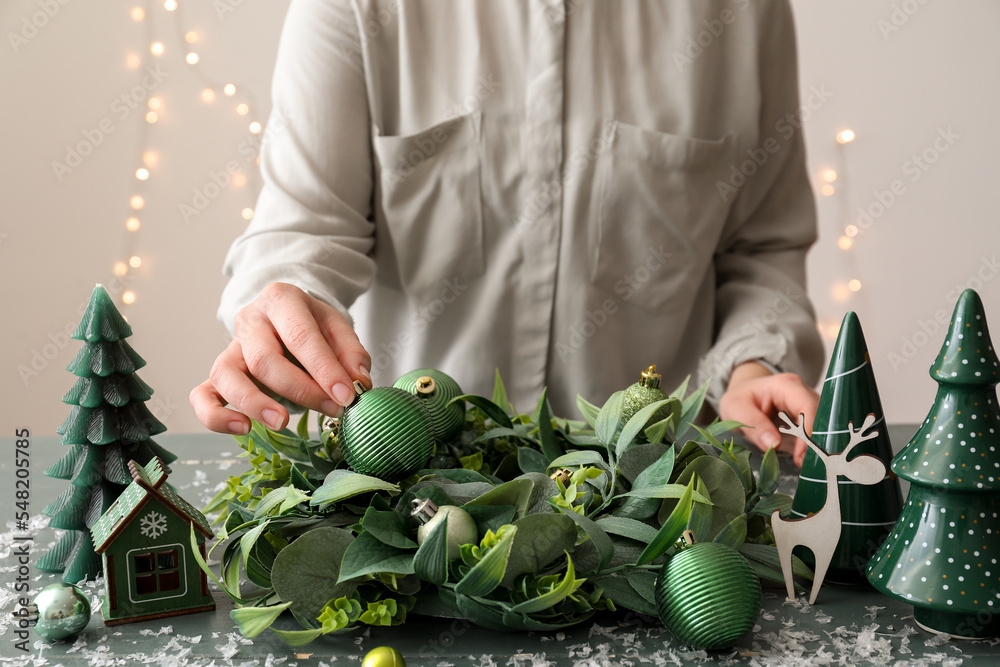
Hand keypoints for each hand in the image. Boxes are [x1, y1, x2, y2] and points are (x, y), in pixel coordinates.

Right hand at [190, 282, 371, 434]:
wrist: (286, 317)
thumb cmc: (312, 325)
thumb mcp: (338, 327)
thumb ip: (351, 353)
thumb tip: (358, 382)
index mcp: (281, 300)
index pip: (300, 335)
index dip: (324, 368)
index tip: (346, 395)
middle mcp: (250, 321)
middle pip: (264, 358)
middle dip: (300, 390)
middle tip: (331, 410)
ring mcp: (229, 348)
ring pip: (226, 375)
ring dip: (254, 403)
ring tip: (281, 422)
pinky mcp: (218, 374)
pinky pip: (202, 396)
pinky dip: (216, 416)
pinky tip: (244, 429)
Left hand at [718, 361, 818, 466]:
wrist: (743, 396)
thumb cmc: (740, 399)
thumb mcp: (735, 409)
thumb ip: (754, 424)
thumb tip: (774, 444)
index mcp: (785, 385)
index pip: (807, 406)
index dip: (808, 430)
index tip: (802, 455)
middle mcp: (802, 392)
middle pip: (821, 416)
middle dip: (816, 442)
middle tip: (806, 465)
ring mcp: (809, 405)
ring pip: (824, 425)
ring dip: (817, 446)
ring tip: (807, 466)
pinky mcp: (810, 418)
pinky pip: (818, 432)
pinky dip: (814, 447)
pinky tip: (806, 461)